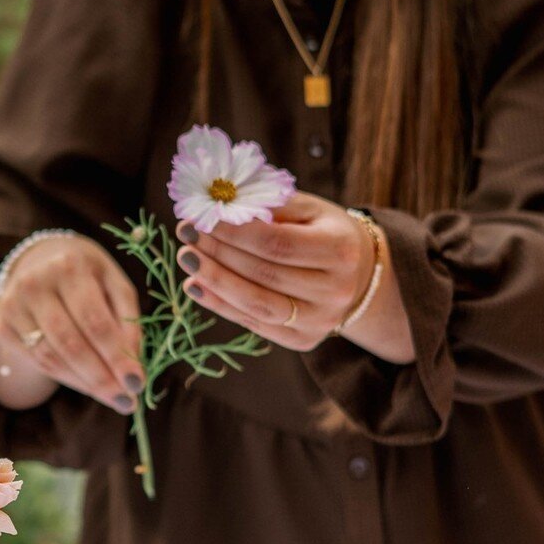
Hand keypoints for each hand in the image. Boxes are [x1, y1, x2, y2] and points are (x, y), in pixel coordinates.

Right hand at [0, 235, 142, 411]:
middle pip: (70, 343)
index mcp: (69, 267)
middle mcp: (35, 283)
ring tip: (112, 397)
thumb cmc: (88, 276)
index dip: (116, 357)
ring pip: (51, 357)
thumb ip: (128, 321)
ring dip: (85, 384)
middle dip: (101, 378)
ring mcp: (13, 305)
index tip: (137, 384)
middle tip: (126, 403)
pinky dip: (66, 378)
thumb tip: (132, 366)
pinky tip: (88, 385)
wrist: (41, 261)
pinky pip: (38, 362)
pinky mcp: (3, 326)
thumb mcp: (115, 284)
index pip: (95, 321)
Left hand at [174, 194, 380, 353]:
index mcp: (341, 251)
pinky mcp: (303, 341)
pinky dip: (220, 305)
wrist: (358, 277)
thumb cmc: (325, 233)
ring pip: (256, 304)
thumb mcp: (310, 210)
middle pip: (264, 273)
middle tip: (186, 232)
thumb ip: (270, 204)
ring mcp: (320, 321)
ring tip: (185, 258)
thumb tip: (219, 202)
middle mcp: (335, 291)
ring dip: (214, 281)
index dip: (235, 231)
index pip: (277, 243)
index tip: (203, 215)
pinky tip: (195, 285)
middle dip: (218, 251)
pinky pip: (254, 324)